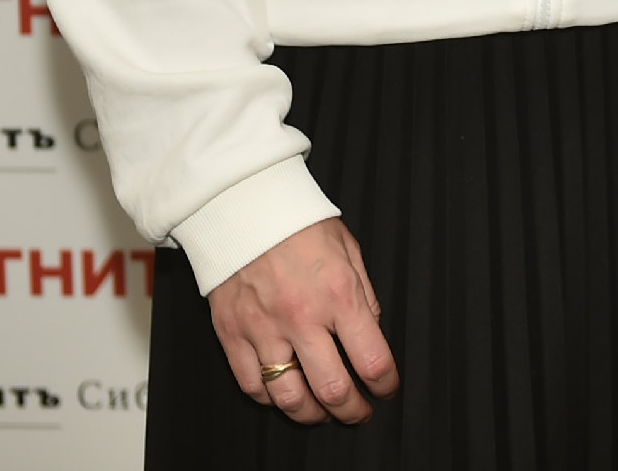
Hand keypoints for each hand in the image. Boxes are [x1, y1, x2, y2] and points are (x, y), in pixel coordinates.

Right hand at [207, 218, 398, 424]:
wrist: (242, 204)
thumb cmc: (297, 223)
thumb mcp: (348, 250)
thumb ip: (363, 296)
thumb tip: (371, 334)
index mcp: (338, 294)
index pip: (372, 361)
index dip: (385, 385)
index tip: (386, 388)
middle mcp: (302, 317)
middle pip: (334, 390)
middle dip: (353, 411)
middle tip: (358, 412)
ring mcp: (264, 329)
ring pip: (290, 398)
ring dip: (312, 414)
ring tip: (321, 411)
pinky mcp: (232, 333)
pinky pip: (252, 384)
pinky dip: (270, 398)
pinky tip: (282, 392)